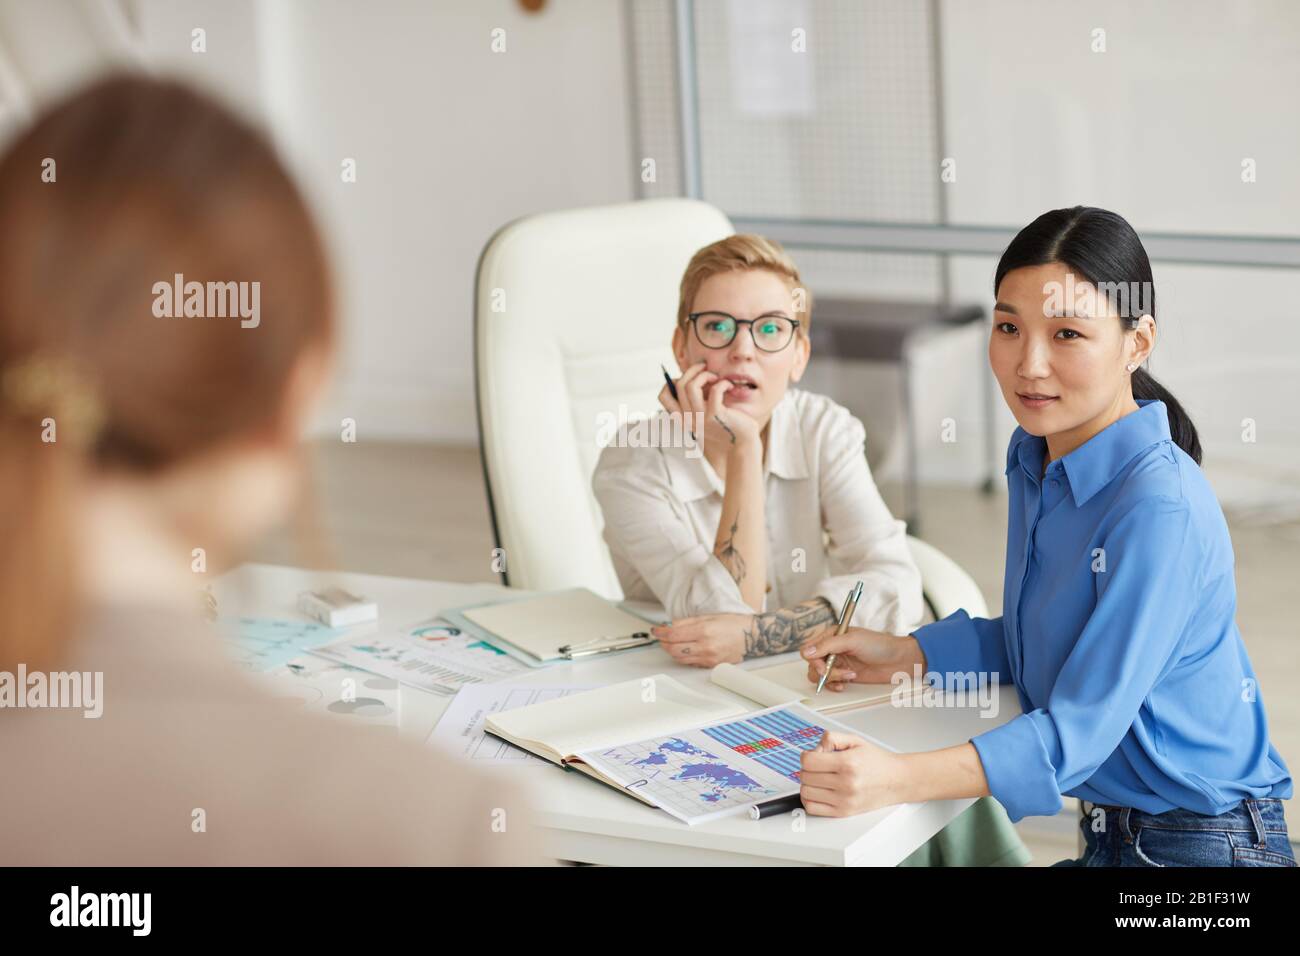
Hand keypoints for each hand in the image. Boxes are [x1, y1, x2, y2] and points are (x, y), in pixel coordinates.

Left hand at [651, 613, 748, 666]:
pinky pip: (690, 663)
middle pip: (673, 649)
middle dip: (663, 643)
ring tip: (671, 643)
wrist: (753, 636)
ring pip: (680, 658)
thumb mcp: (708, 616)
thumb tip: (669, 626)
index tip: (655, 630)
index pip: (673, 635)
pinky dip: (683, 656)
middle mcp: (705, 646)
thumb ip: (686, 622)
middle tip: (661, 637)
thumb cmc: (733, 624)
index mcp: (704, 631)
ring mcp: (708, 658)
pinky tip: (685, 649)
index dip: (660, 633)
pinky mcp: (711, 665)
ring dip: (671, 651)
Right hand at [659, 362, 761, 457]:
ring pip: (692, 386)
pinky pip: (715, 390)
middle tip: (705, 368)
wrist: (742, 444)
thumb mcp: (706, 413)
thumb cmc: (726, 424)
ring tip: (717, 378)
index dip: (672, 381)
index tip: (689, 378)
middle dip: (693, 370)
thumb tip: (692, 376)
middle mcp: (688, 419)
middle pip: (679, 385)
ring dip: (705, 375)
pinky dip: (723, 383)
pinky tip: (730, 387)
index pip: (663, 397)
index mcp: (683, 419)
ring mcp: (701, 418)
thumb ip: (696, 400)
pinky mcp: (716, 415)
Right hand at [799, 627, 924, 691]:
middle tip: (837, 672)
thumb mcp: (852, 640)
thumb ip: (828, 645)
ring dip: (831, 678)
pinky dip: (835, 685)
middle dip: (823, 670)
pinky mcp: (844, 675)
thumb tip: (806, 652)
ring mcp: (838, 663)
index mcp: (831, 635)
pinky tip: (846, 682)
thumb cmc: (880, 645)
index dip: (812, 658)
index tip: (822, 665)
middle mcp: (832, 649)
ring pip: (819, 675)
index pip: (809, 648)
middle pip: (812, 663)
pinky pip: (830, 683)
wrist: (899, 660)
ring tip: (848, 676)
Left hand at [799, 730, 907, 815]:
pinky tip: (819, 791)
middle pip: (805, 776)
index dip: (806, 756)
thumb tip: (814, 749)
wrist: (897, 780)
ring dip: (808, 784)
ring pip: (806, 793)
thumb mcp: (855, 740)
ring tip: (819, 778)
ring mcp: (844, 800)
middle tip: (818, 766)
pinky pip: (813, 808)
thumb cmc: (877, 762)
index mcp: (847, 763)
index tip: (813, 755)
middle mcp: (845, 784)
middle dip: (807, 769)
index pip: (808, 761)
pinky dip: (810, 799)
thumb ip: (831, 738)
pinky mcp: (844, 812)